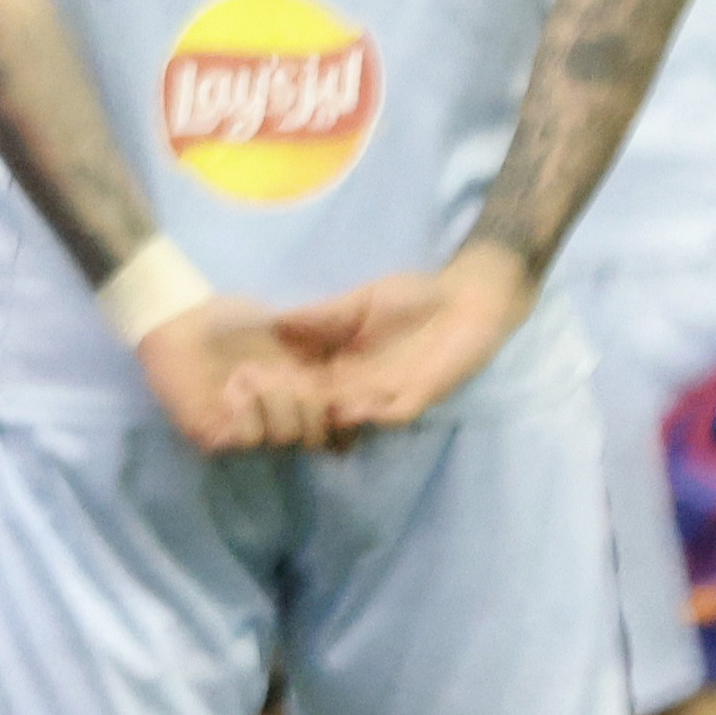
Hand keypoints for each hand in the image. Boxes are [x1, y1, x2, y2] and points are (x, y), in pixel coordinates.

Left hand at [134, 295, 326, 452]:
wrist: (182, 315)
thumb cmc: (232, 319)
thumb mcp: (285, 327)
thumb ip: (318, 348)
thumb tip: (356, 370)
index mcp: (298, 398)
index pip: (332, 429)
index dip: (341, 418)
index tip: (340, 397)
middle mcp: (275, 419)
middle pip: (313, 437)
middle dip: (308, 402)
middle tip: (287, 373)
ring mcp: (245, 429)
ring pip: (284, 437)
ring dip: (275, 401)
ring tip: (250, 373)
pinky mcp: (212, 435)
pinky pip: (247, 439)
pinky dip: (246, 413)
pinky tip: (234, 388)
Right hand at [274, 244, 541, 440]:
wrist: (469, 297)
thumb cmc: (415, 297)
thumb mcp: (359, 302)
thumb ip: (321, 315)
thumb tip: (272, 320)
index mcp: (340, 365)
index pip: (303, 385)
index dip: (278, 388)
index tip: (246, 388)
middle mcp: (358, 388)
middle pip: (322, 409)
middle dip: (299, 411)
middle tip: (269, 411)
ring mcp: (388, 396)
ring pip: (353, 417)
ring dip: (334, 417)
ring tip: (306, 411)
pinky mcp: (420, 397)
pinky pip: (393, 413)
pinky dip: (375, 414)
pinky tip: (353, 407)